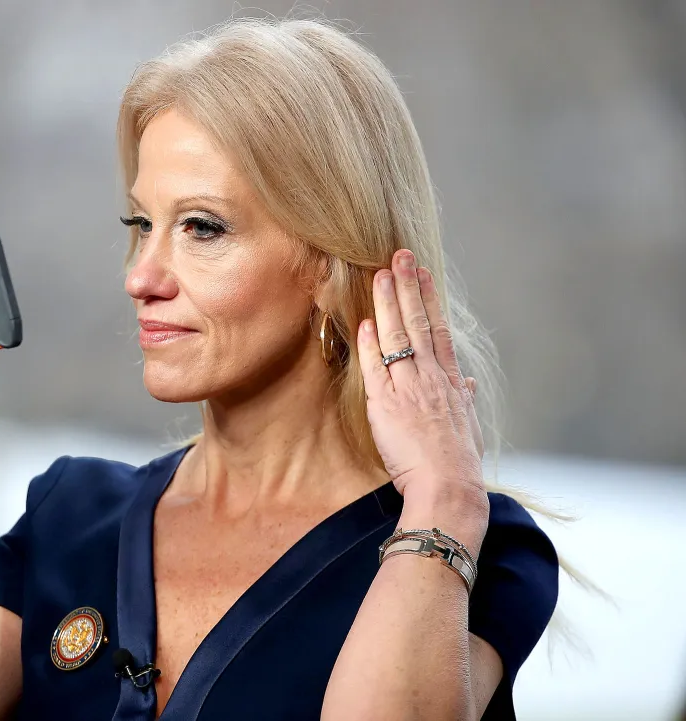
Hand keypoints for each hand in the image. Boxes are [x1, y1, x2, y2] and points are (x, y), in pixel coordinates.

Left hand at [356, 250, 485, 505]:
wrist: (449, 489)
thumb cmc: (459, 464)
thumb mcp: (468, 427)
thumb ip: (464, 400)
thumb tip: (466, 383)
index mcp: (451, 383)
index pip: (440, 331)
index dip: (430, 299)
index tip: (423, 274)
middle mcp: (432, 379)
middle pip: (420, 324)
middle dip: (408, 287)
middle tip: (401, 255)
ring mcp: (410, 389)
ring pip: (398, 338)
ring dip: (389, 304)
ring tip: (381, 274)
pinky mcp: (387, 406)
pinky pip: (377, 368)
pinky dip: (370, 344)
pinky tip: (364, 321)